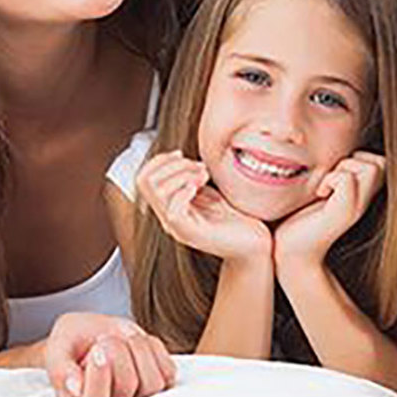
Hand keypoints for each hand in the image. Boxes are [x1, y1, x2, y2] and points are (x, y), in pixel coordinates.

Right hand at [44, 312, 175, 396]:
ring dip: (138, 349)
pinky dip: (153, 348)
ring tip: (121, 338)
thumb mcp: (57, 349)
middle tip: (103, 339)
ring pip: (153, 383)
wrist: (91, 336)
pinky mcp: (159, 385)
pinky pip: (168, 371)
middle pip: (127, 386)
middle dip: (116, 350)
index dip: (99, 379)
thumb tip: (75, 387)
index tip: (96, 350)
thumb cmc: (72, 346)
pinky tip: (135, 342)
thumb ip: (61, 368)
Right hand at [137, 151, 271, 260]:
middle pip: (146, 182)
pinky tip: (200, 187)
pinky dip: (185, 191)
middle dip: (173, 165)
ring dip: (182, 174)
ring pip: (158, 192)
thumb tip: (176, 155)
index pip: (142, 178)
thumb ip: (189, 177)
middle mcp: (168, 218)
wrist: (253, 242)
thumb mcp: (207, 190)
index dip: (159, 160)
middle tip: (199, 168)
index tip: (182, 155)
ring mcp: (177, 228)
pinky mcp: (191, 234)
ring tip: (204, 176)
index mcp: (169, 206)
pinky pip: (174, 211)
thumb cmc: (234, 216)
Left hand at [274, 151, 384, 266]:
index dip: (358, 159)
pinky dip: (330, 179)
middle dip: (354, 160)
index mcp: (362, 195)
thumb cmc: (299, 218)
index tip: (334, 176)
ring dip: (343, 168)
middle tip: (331, 178)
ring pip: (371, 167)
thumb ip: (334, 172)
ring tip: (325, 187)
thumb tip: (331, 144)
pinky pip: (347, 179)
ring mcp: (357, 208)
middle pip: (381, 162)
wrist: (289, 252)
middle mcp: (366, 202)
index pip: (381, 161)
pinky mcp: (345, 213)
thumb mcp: (322, 189)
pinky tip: (319, 194)